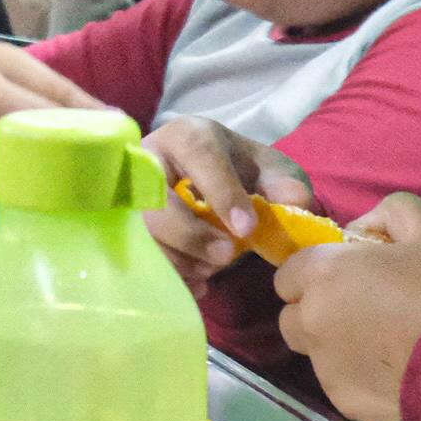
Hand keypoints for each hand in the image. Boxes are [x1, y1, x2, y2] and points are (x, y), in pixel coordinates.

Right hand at [0, 42, 103, 206]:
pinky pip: (5, 171)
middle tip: (105, 154)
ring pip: (24, 146)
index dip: (89, 110)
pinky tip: (50, 184)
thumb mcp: (14, 72)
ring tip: (83, 170)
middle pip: (41, 117)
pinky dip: (30, 178)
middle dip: (76, 136)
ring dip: (57, 161)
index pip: (55, 87)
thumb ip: (54, 89)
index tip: (117, 127)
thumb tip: (111, 115)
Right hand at [138, 114, 304, 291]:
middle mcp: (148, 161)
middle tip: (227, 256)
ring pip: (141, 234)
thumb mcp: (267, 168)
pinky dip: (171, 276)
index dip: (222, 194)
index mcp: (187, 137)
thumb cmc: (238, 171)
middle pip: (154, 199)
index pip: (199, 157)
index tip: (247, 229)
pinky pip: (138, 257)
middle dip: (191, 234)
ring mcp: (129, 195)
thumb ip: (283, 182)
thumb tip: (295, 201)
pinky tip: (197, 284)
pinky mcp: (126, 226)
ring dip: (180, 259)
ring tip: (212, 269)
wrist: (207, 179)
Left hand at [271, 194, 420, 420]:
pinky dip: (358, 375)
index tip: (351, 275)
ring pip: (315, 352)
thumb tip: (360, 230)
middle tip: (367, 308)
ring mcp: (326, 369)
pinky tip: (396, 370)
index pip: (289, 272)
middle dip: (318, 309)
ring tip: (386, 342)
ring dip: (336, 343)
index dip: (317, 271)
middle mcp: (312, 322)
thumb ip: (388, 213)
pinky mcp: (346, 405)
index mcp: (324, 274)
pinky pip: (340, 382)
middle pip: (294, 314)